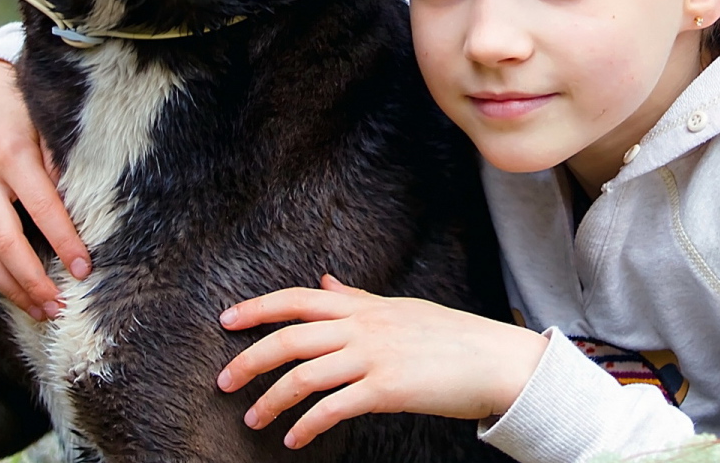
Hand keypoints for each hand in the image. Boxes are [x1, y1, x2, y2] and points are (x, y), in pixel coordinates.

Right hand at [0, 58, 89, 319]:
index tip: (85, 270)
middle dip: (32, 282)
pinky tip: (15, 291)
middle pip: (3, 242)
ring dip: (11, 289)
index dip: (64, 242)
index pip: (42, 208)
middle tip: (60, 308)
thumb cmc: (24, 112)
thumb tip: (84, 212)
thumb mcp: (48, 126)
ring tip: (41, 311)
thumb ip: (63, 165)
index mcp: (10, 153)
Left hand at [216, 275, 546, 448]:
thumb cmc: (450, 337)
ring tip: (255, 421)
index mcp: (363, 308)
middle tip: (223, 383)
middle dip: (249, 361)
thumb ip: (356, 299)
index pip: (298, 300)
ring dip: (271, 401)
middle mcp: (363, 328)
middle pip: (289, 339)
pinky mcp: (387, 390)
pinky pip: (333, 408)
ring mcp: (374, 358)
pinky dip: (306, 425)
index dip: (258, 307)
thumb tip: (324, 280)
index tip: (226, 320)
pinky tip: (294, 439)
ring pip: (303, 376)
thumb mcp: (399, 310)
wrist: (495, 361)